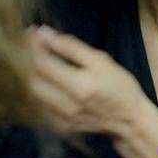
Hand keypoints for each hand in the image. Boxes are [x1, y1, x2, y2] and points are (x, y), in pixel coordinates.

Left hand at [27, 25, 152, 137]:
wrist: (129, 120)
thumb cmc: (118, 84)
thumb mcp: (100, 60)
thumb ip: (71, 47)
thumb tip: (45, 33)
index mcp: (79, 86)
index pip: (43, 63)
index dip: (33, 46)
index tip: (31, 31)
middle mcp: (66, 105)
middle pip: (32, 80)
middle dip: (28, 59)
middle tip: (32, 44)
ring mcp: (61, 119)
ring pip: (33, 93)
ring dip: (31, 73)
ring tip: (38, 57)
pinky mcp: (59, 126)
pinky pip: (40, 103)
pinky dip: (39, 87)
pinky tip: (45, 76)